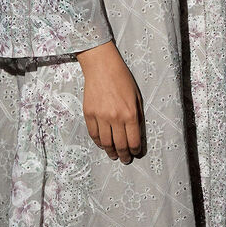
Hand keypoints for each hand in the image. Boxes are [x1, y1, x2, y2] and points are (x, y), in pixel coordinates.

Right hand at [76, 42, 143, 162]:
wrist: (102, 67)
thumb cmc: (122, 79)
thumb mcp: (136, 97)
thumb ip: (136, 115)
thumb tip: (135, 133)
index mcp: (130, 114)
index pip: (133, 140)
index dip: (135, 150)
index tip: (135, 153)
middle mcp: (115, 118)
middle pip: (119, 145)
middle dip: (124, 155)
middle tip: (125, 159)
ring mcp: (101, 117)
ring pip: (105, 143)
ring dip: (110, 152)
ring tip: (114, 155)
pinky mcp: (89, 114)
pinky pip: (94, 134)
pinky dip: (98, 142)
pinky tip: (103, 144)